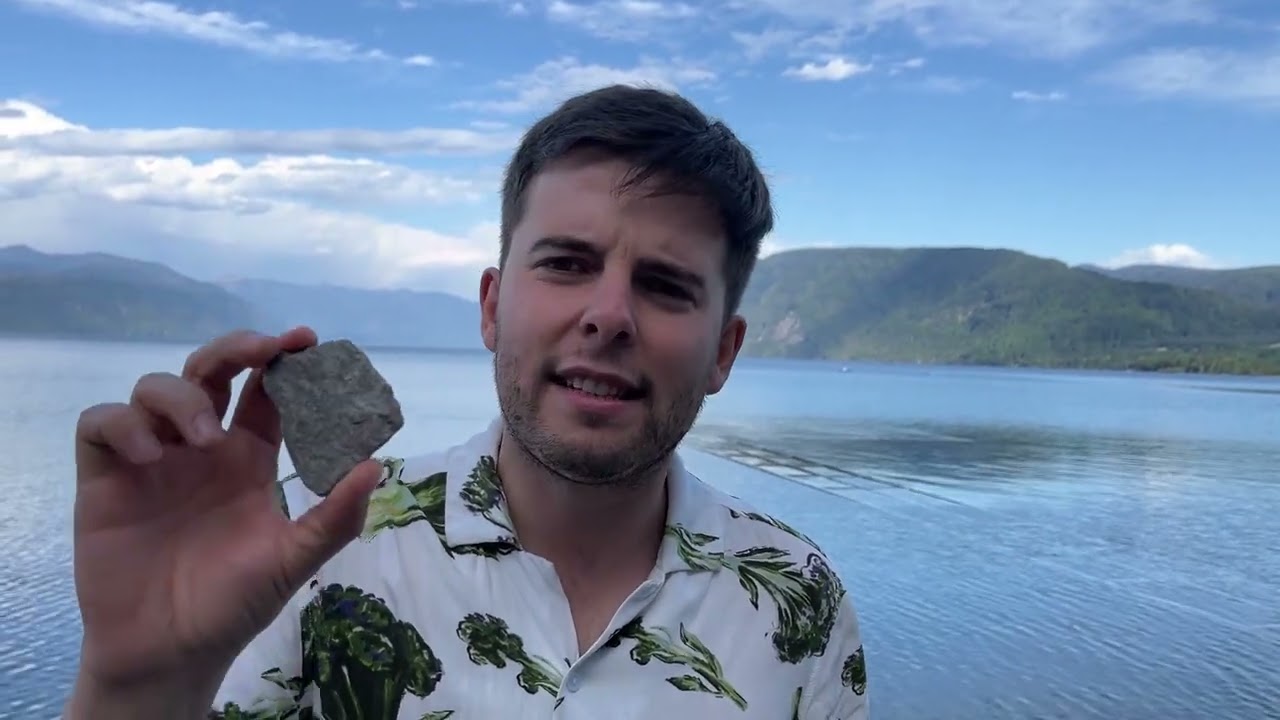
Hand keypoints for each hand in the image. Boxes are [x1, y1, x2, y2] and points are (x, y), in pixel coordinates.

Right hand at [69, 327, 381, 701]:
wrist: (170, 652)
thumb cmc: (233, 605)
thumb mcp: (294, 560)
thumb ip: (334, 517)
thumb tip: (377, 465)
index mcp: (247, 460)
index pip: (265, 393)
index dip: (282, 363)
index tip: (306, 341)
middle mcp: (201, 450)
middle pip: (211, 371)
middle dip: (235, 349)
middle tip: (262, 350)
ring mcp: (151, 459)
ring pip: (156, 387)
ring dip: (182, 396)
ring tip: (202, 437)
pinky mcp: (106, 478)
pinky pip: (101, 423)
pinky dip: (124, 424)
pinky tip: (151, 454)